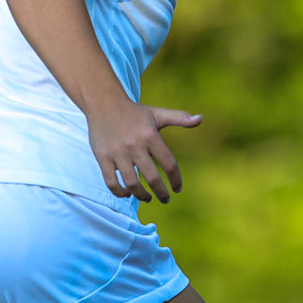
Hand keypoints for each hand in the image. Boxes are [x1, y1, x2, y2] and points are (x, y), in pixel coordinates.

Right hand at [87, 101, 201, 202]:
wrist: (103, 102)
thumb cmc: (134, 112)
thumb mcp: (157, 114)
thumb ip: (179, 118)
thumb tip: (200, 119)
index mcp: (151, 136)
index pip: (169, 164)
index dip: (176, 180)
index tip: (177, 189)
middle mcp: (135, 145)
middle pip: (152, 177)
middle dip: (161, 193)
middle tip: (165, 199)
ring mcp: (117, 152)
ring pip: (132, 183)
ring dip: (141, 195)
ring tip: (147, 198)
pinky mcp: (103, 157)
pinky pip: (111, 182)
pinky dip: (120, 192)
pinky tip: (127, 193)